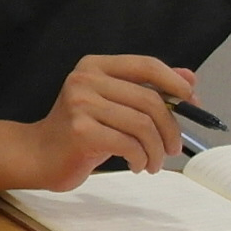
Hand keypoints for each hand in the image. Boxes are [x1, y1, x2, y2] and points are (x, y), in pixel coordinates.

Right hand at [24, 55, 191, 187]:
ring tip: (153, 162)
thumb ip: (147, 88)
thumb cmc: (80, 131)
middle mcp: (86, 79)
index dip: (174, 82)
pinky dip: (141, 159)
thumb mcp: (114, 103)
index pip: (146, 65)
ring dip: (156, 150)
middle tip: (172, 148)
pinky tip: (137, 165)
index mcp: (95, 66)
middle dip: (170, 129)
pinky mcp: (81, 131)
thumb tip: (189, 80)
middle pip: (150, 100)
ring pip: (143, 125)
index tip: (192, 102)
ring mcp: (80, 104)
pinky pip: (129, 145)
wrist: (39, 155)